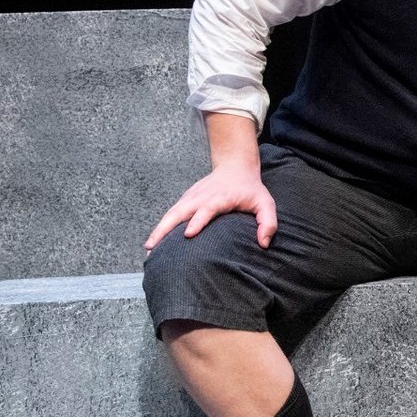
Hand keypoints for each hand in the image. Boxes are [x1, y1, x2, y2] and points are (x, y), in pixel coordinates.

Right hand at [144, 164, 276, 250]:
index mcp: (221, 198)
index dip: (198, 221)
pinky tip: (154, 242)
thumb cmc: (251, 190)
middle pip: (180, 211)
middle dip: (166, 228)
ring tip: (148, 249)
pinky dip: (161, 226)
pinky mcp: (186, 199)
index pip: (207, 209)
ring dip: (159, 229)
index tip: (189, 234)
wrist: (235, 167)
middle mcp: (202, 197)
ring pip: (171, 213)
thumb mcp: (266, 203)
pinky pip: (171, 214)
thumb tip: (264, 244)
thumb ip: (268, 223)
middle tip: (154, 247)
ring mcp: (191, 197)